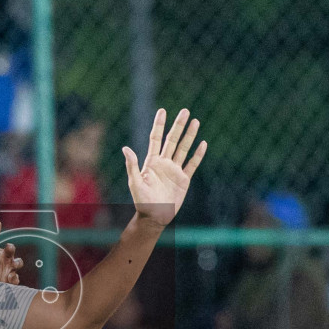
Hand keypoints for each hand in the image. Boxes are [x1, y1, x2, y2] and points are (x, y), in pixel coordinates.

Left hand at [0, 219, 23, 282]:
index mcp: (4, 254)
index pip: (11, 249)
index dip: (11, 248)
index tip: (8, 246)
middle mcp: (9, 263)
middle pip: (18, 262)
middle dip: (17, 262)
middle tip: (13, 262)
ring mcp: (8, 274)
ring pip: (16, 274)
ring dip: (15, 275)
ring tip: (10, 275)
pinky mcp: (5, 283)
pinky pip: (13, 283)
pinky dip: (12, 282)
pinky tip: (8, 281)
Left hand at [123, 108, 205, 227]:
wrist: (154, 217)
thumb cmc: (142, 201)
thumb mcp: (135, 183)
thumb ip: (132, 165)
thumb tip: (126, 148)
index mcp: (151, 162)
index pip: (156, 138)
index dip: (159, 125)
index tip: (163, 111)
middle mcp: (164, 163)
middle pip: (172, 140)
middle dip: (179, 125)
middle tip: (185, 111)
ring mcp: (175, 170)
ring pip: (183, 149)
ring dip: (190, 136)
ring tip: (196, 122)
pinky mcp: (184, 179)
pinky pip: (192, 164)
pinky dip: (198, 155)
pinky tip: (203, 143)